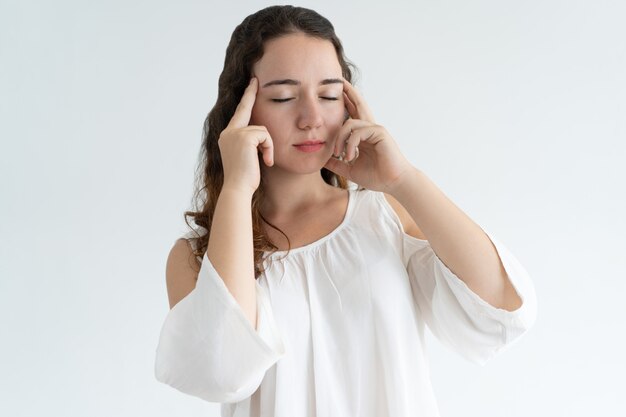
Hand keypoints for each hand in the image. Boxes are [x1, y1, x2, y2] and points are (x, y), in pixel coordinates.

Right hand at [218, 78, 273, 194]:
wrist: (238, 189)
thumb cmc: (246, 179)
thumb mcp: (248, 158)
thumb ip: (251, 143)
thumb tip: (261, 135)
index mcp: (228, 136)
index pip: (239, 113)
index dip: (246, 99)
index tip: (251, 85)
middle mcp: (228, 132)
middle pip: (245, 109)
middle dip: (250, 94)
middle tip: (255, 80)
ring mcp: (234, 133)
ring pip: (262, 129)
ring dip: (268, 146)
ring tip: (264, 161)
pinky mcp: (244, 136)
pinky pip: (266, 135)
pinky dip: (269, 149)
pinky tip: (265, 161)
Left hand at [323, 79, 413, 193]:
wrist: (393, 183)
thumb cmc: (376, 177)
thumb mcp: (350, 169)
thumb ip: (337, 164)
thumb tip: (322, 160)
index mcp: (363, 135)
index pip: (352, 114)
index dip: (345, 102)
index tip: (334, 92)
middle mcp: (369, 128)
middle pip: (358, 105)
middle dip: (348, 92)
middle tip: (339, 80)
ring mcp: (375, 129)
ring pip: (350, 123)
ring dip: (340, 139)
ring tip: (339, 154)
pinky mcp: (380, 133)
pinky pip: (358, 132)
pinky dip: (350, 144)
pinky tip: (349, 156)